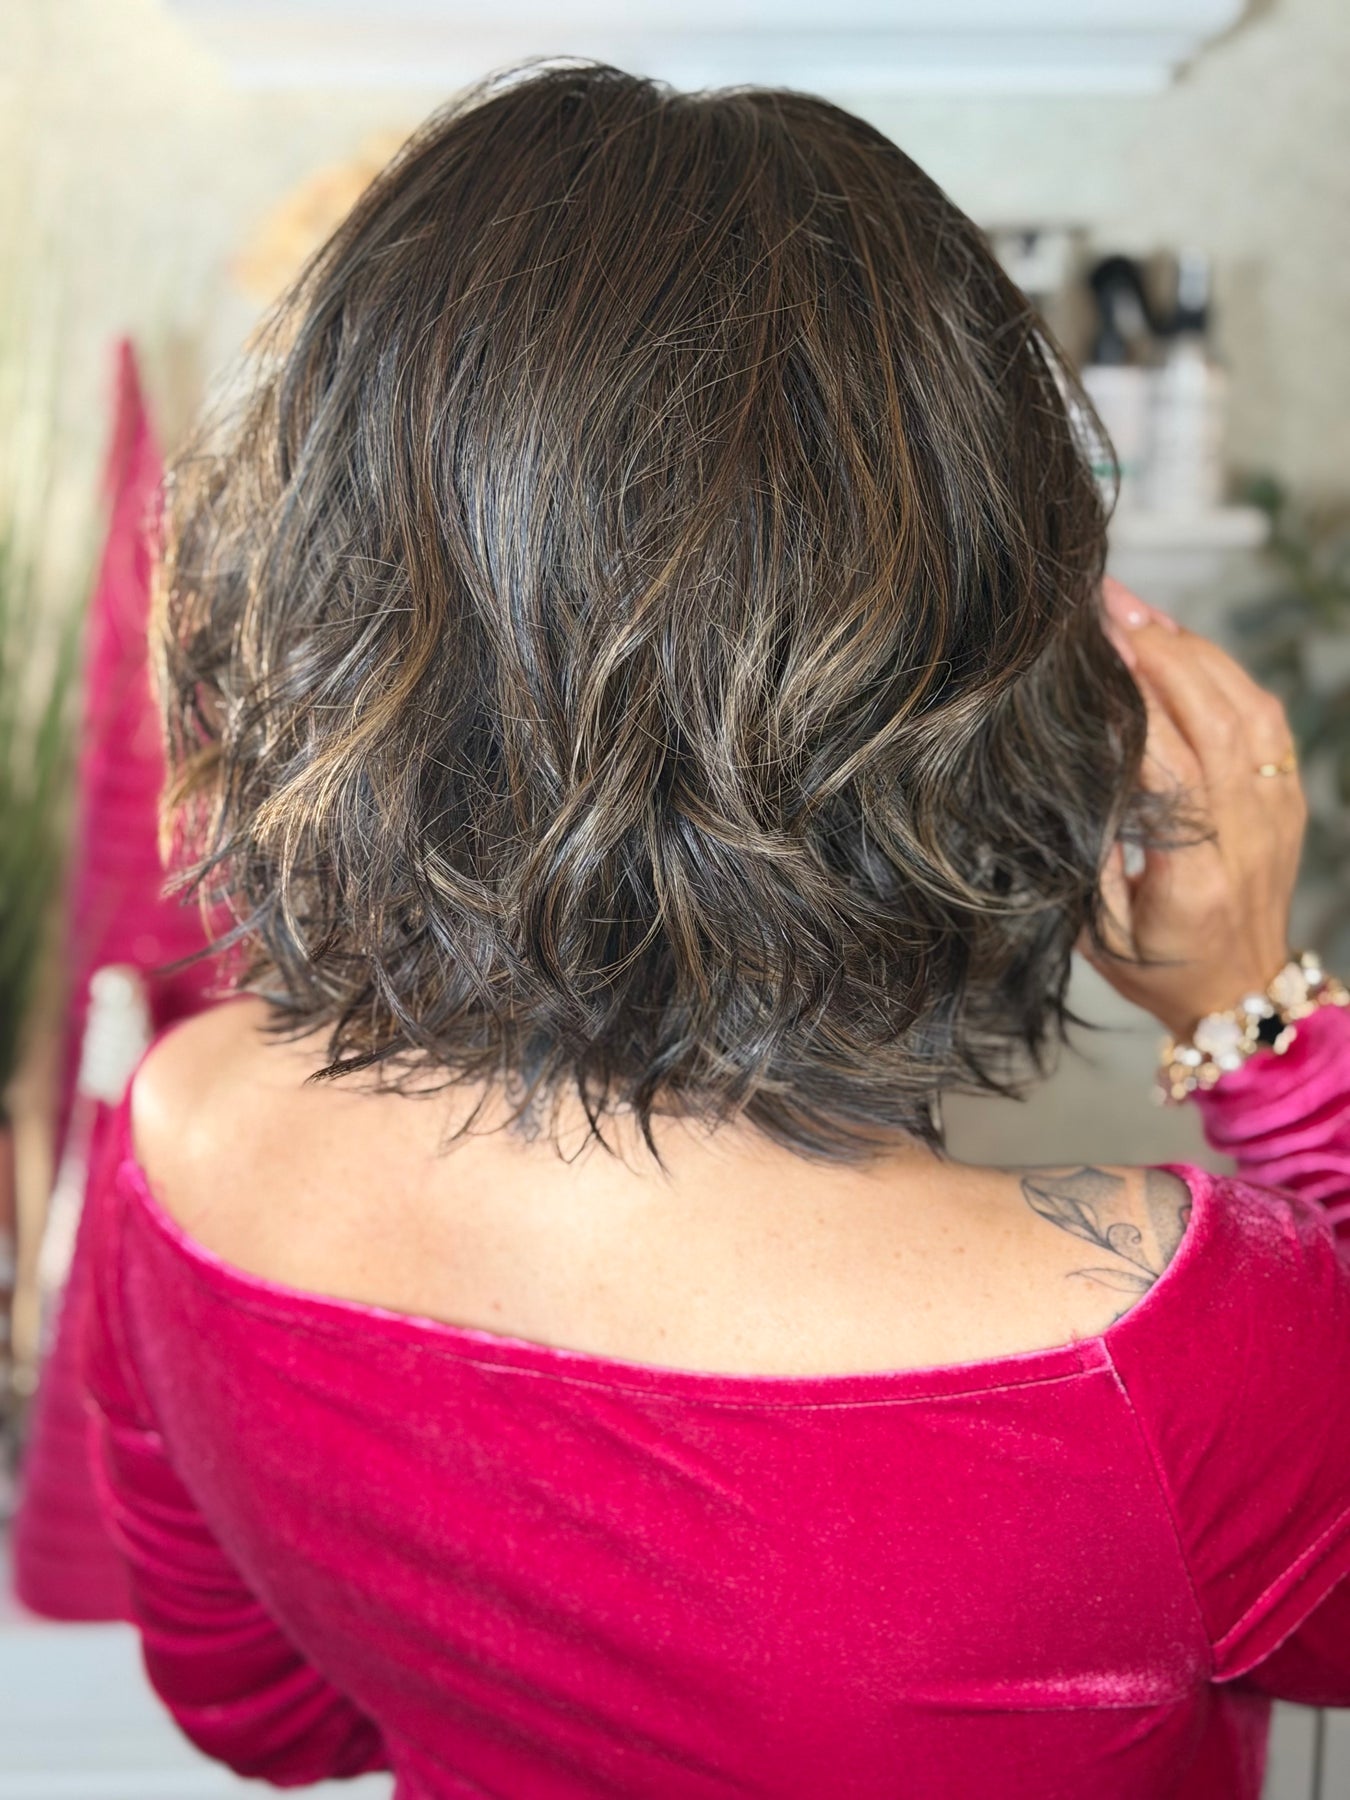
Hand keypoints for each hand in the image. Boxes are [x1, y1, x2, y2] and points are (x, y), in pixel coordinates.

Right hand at [1079, 578, 1307, 1041]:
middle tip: (1107, 605)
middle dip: (1159, 651)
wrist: (1240, 994)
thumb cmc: (1160, 967)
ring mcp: (1277, 810)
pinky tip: (1181, 644)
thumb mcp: (1099, 930)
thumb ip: (1087, 855)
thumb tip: (1075, 769)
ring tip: (1136, 611)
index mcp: (1195, 876)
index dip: (1132, 700)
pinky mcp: (1287, 795)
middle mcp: (1247, 834)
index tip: (1091, 653)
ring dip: (1191, 648)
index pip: (1170, 765)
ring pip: (1247, 705)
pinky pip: (1266, 715)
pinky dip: (1223, 669)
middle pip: (1215, 718)